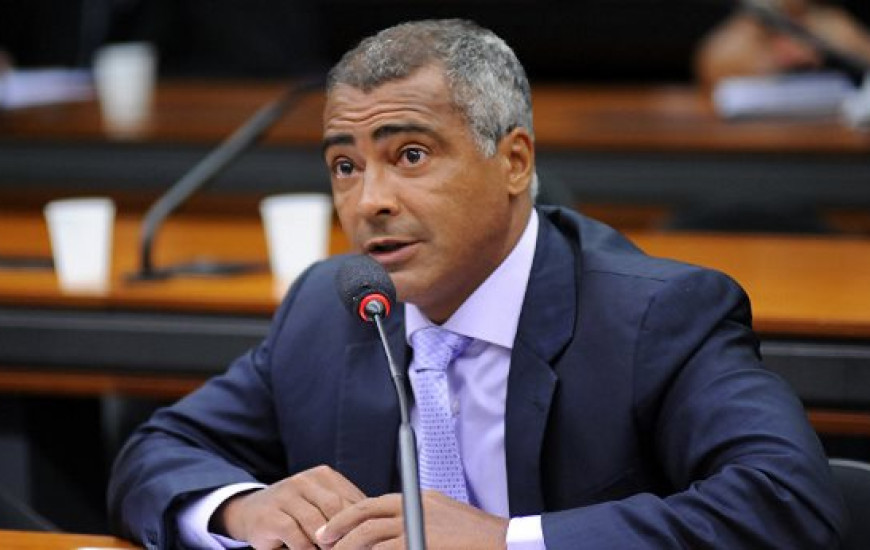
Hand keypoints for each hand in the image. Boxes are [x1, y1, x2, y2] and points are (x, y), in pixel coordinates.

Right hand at [215, 465, 365, 549]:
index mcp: (324, 475)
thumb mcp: (320, 507)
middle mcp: (305, 480)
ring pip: (316, 522)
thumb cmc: (295, 514)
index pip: (351, 499)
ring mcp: (286, 495)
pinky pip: (295, 534)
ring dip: (327, 543)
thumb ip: (342, 513)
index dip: (361, 522)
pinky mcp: (270, 515)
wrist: (252, 512)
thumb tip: (370, 531)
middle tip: (353, 548)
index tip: (368, 539)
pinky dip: (306, 549)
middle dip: (345, 532)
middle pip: (336, 507)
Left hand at [316, 490, 508, 549]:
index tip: (331, 529)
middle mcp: (415, 505)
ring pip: (369, 534)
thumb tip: (392, 536)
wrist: (504, 541)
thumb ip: (418, 521)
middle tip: (322, 542)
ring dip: (348, 546)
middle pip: (365, 513)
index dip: (349, 515)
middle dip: (339, 527)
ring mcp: (418, 523)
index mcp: (419, 498)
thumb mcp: (443, 521)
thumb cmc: (476, 538)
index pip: (374, 502)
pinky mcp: (421, 541)